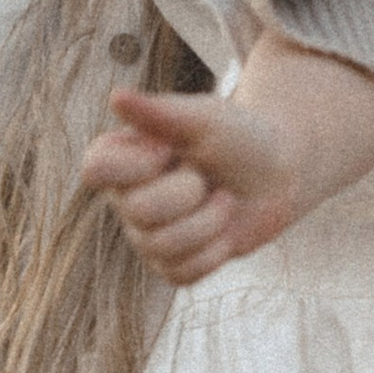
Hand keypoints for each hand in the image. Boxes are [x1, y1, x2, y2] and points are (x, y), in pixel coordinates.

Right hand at [83, 90, 302, 286]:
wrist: (279, 174)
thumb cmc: (237, 137)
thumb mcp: (205, 118)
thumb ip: (160, 112)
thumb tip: (116, 98)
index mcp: (123, 156)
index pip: (94, 169)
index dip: (135, 165)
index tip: (168, 150)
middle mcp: (126, 198)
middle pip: (140, 212)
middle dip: (189, 192)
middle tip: (206, 178)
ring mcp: (146, 236)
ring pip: (163, 247)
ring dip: (210, 222)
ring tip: (224, 200)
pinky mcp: (172, 266)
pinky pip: (182, 273)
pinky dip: (214, 252)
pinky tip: (224, 231)